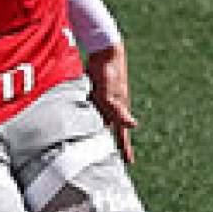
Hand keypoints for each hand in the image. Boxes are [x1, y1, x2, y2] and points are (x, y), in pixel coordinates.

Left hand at [85, 45, 137, 163]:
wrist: (105, 49)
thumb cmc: (108, 72)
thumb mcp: (110, 94)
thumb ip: (118, 111)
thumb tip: (134, 126)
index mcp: (118, 109)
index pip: (121, 134)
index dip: (124, 148)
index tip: (128, 162)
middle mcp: (112, 106)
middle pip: (109, 128)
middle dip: (109, 141)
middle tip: (107, 156)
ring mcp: (104, 98)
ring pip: (99, 118)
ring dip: (96, 128)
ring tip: (91, 141)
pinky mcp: (94, 90)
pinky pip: (90, 106)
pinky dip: (86, 114)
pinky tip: (78, 117)